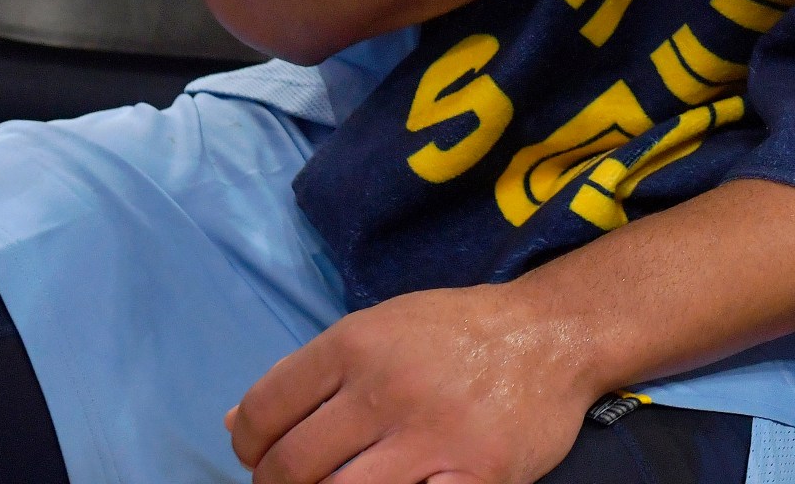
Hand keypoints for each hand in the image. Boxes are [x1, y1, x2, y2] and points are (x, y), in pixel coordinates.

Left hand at [227, 284, 592, 483]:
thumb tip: (238, 425)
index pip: (266, 411)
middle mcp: (390, 389)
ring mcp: (435, 438)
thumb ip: (311, 372)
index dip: (249, 446)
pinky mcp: (478, 477)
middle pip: (292, 466)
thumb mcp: (381, 326)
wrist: (556, 334)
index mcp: (359, 344)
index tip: (261, 457)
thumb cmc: (460, 332)